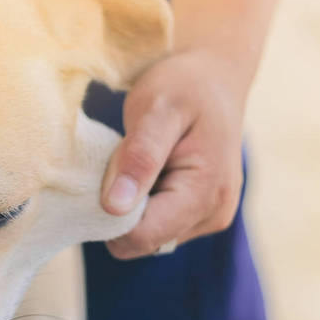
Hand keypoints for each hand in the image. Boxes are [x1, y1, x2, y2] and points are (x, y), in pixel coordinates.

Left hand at [100, 48, 246, 258]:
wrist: (214, 76)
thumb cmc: (184, 85)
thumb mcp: (156, 109)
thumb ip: (138, 158)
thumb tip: (114, 208)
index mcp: (207, 192)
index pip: (142, 236)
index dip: (110, 216)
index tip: (104, 176)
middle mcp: (213, 214)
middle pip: (142, 242)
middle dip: (119, 212)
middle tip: (120, 164)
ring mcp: (208, 217)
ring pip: (146, 238)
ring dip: (129, 208)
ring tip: (136, 165)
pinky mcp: (198, 215)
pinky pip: (155, 226)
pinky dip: (140, 205)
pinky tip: (145, 174)